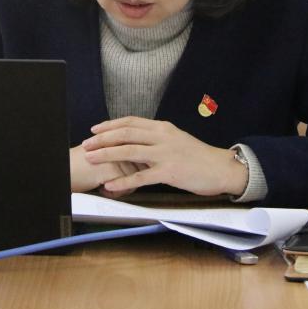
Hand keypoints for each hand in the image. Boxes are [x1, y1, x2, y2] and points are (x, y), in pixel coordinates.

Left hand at [80, 117, 248, 196]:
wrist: (221, 168)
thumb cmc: (198, 157)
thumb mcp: (177, 140)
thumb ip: (158, 139)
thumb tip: (138, 141)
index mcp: (163, 128)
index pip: (131, 122)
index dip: (110, 125)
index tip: (95, 130)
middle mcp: (162, 137)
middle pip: (126, 134)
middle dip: (103, 138)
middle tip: (86, 144)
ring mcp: (165, 154)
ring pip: (129, 151)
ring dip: (107, 155)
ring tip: (91, 159)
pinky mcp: (169, 172)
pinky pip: (141, 177)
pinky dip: (123, 182)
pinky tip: (111, 186)